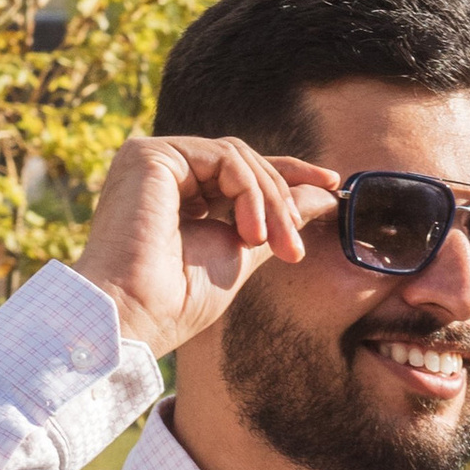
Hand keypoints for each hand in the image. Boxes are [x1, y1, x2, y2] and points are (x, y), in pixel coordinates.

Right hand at [76, 133, 337, 363]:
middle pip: (244, 163)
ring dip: (269, 201)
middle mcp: (163, 170)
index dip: (289, 174)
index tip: (332, 185)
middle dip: (281, 201)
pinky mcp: (149, 154)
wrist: (137, 315)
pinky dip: (249, 193)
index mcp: (178, 191)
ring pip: (238, 158)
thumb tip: (324, 195)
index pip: (240, 171)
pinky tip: (250, 234)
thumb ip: (275, 220)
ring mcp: (154, 159)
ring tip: (274, 245)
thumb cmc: (178, 299)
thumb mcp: (241, 250)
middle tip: (295, 248)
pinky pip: (224, 158)